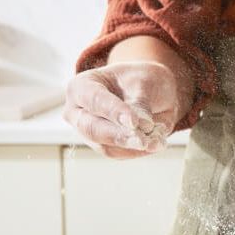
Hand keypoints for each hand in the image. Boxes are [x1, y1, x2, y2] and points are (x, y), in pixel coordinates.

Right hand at [63, 61, 185, 158]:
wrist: (149, 91)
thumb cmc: (141, 79)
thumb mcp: (145, 81)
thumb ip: (140, 102)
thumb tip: (141, 127)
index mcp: (81, 86)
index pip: (94, 99)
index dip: (114, 111)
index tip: (133, 122)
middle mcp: (78, 111)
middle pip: (92, 128)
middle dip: (119, 135)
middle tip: (142, 141)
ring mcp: (88, 132)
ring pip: (105, 146)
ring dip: (133, 146)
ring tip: (156, 140)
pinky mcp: (103, 147)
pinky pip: (119, 154)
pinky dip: (139, 151)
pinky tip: (156, 142)